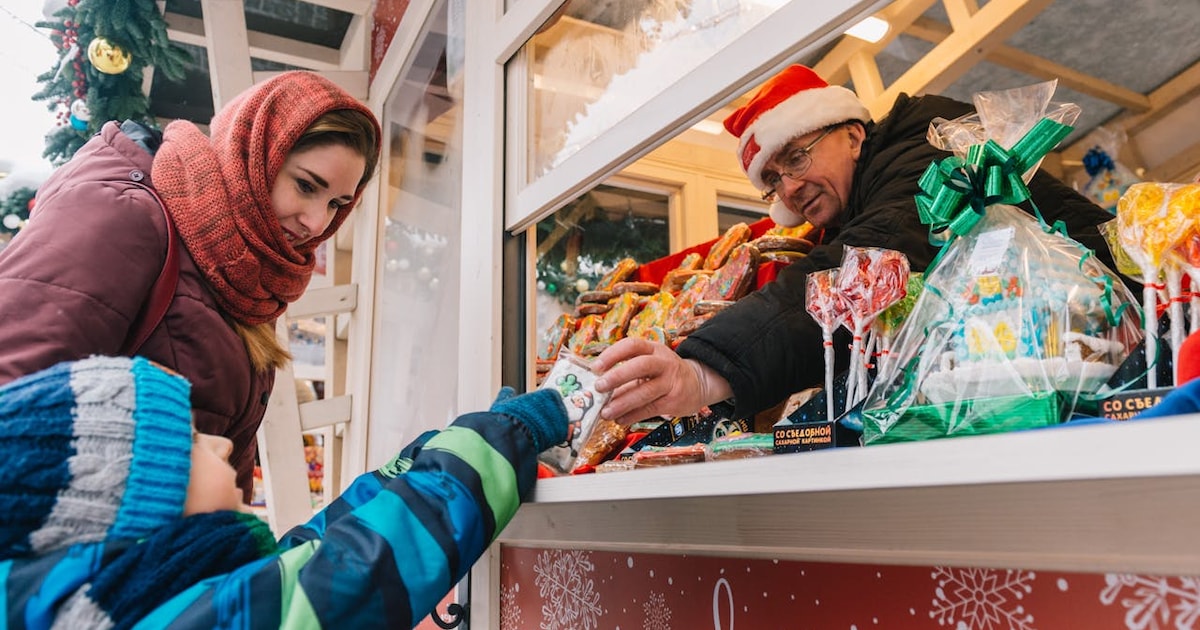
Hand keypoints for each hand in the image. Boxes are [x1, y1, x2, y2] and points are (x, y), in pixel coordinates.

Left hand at [592, 337, 730, 425]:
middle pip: (640, 366)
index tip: (595, 367)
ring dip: (622, 403)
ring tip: (606, 412)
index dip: (612, 354)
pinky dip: (633, 415)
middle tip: (599, 387)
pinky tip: (621, 419)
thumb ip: (626, 373)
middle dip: (617, 376)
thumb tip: (598, 387)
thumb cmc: (665, 373)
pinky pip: (650, 409)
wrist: (698, 383)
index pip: (632, 345)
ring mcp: (671, 381)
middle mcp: (664, 362)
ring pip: (645, 391)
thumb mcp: (649, 364)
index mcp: (653, 349)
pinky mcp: (674, 400)